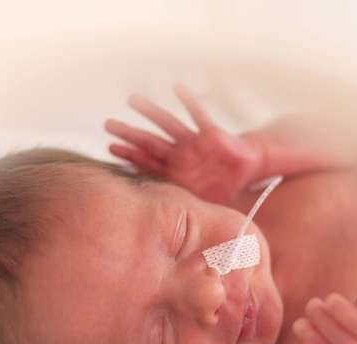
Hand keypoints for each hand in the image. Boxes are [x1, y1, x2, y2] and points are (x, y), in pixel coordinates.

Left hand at [105, 85, 262, 202]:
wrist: (247, 167)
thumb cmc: (222, 184)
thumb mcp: (204, 204)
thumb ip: (189, 215)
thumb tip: (175, 241)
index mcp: (177, 171)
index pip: (149, 162)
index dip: (131, 156)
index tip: (111, 149)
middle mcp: (182, 154)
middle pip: (151, 142)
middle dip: (130, 134)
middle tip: (108, 124)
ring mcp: (195, 143)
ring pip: (169, 126)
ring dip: (151, 114)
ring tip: (132, 100)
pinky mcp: (213, 135)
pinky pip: (200, 117)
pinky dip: (190, 103)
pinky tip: (177, 89)